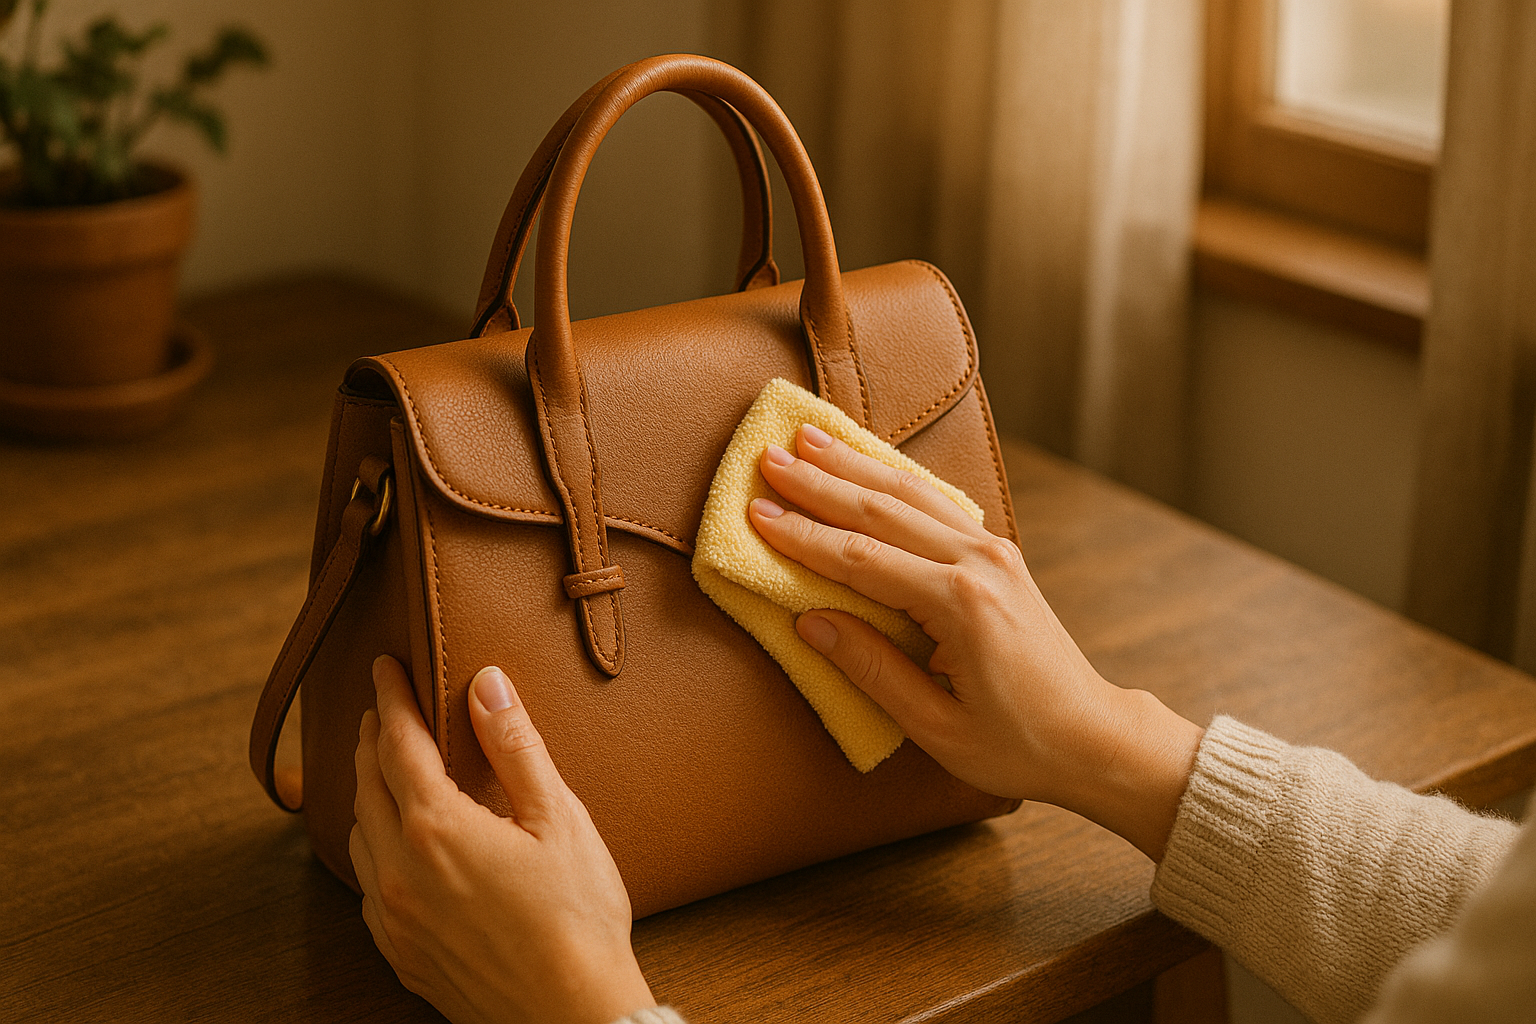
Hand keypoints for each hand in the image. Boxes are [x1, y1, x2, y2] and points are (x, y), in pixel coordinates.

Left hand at [350, 655, 654, 1023]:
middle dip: (370, 740)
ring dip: (367, 793)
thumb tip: (485, 683)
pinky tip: (393, 847)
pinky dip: (372, 849)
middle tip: (380, 709)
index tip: (384, 667)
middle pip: (367, 785)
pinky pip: (367, 887)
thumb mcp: (559, 819)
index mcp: (437, 828)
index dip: (390, 699)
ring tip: (384, 769)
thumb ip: (515, 747)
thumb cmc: (578, 919)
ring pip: (359, 837)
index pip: (397, 743)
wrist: (572, 1016)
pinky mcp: (402, 955)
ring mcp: (395, 919)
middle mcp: (400, 871)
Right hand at [750, 424, 1202, 859]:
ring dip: (855, 464)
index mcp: (960, 605)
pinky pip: (936, 503)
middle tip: (769, 458)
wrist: (1092, 734)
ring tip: (808, 438)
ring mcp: (994, 551)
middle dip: (820, 483)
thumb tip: (808, 622)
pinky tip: (867, 461)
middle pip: (882, 510)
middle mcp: (978, 563)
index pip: (860, 558)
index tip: (755, 512)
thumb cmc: (1016, 744)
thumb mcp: (936, 725)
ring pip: (911, 494)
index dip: (803, 536)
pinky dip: (895, 478)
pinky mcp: (1000, 554)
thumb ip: (871, 669)